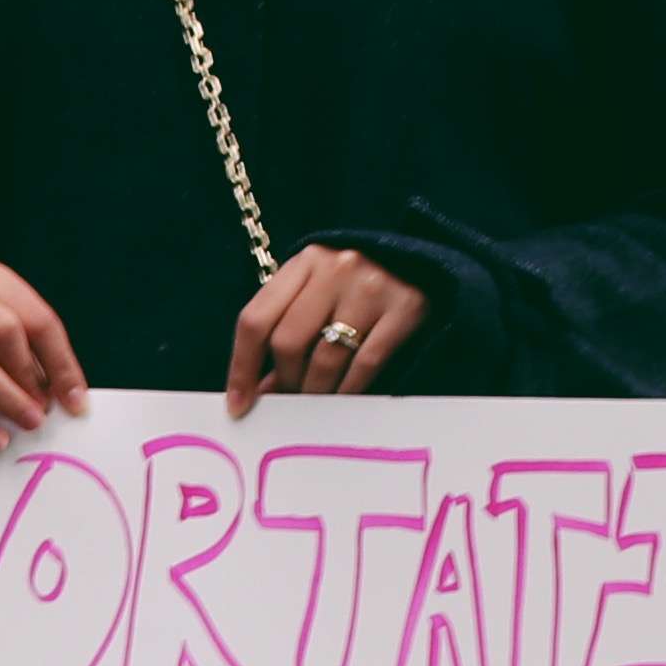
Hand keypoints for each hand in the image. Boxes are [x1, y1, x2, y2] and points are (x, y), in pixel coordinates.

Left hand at [227, 245, 431, 412]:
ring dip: (315, 392)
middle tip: (291, 398)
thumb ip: (287, 326)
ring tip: (316, 402)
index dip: (241, 368)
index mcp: (304, 262)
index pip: (255, 319)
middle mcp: (335, 268)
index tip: (239, 406)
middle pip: (288, 343)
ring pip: (325, 359)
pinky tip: (344, 398)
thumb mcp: (317, 289)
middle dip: (285, 381)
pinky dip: (349, 389)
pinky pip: (365, 363)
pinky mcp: (406, 305)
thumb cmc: (358, 283)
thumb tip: (261, 390)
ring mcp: (371, 285)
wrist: (427, 259)